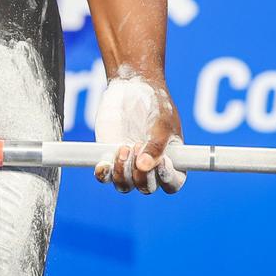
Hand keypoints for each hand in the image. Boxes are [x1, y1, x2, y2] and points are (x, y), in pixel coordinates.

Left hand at [92, 70, 185, 194]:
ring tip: (124, 147)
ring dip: (122, 173)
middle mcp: (151, 168)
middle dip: (142, 173)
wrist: (132, 87)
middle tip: (137, 146)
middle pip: (147, 188)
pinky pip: (105, 176)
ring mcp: (129, 165)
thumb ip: (156, 145)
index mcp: (172, 162)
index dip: (167, 178)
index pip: (173, 184)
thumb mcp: (161, 122)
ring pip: (125, 185)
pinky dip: (103, 174)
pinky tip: (103, 164)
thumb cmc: (155, 104)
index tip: (160, 162)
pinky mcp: (110, 157)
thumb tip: (144, 167)